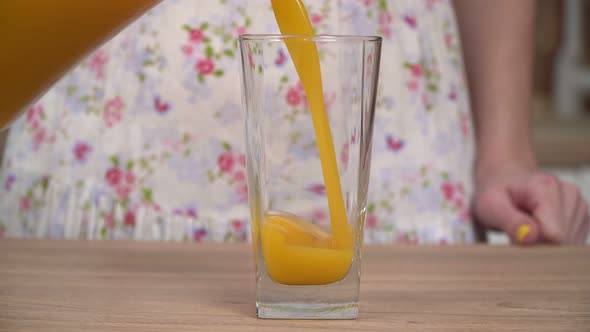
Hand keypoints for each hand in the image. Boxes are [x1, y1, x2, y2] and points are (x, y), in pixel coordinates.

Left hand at [473, 164, 589, 243]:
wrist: (505, 178)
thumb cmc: (496, 193)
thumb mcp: (490, 206)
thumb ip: (510, 222)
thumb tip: (530, 236)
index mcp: (546, 188)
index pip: (554, 235)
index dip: (534, 244)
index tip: (515, 234)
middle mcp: (569, 193)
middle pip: (563, 241)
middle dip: (540, 244)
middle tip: (519, 229)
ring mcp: (578, 203)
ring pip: (570, 243)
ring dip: (547, 242)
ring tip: (528, 225)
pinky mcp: (581, 214)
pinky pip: (573, 241)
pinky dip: (554, 241)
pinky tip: (540, 227)